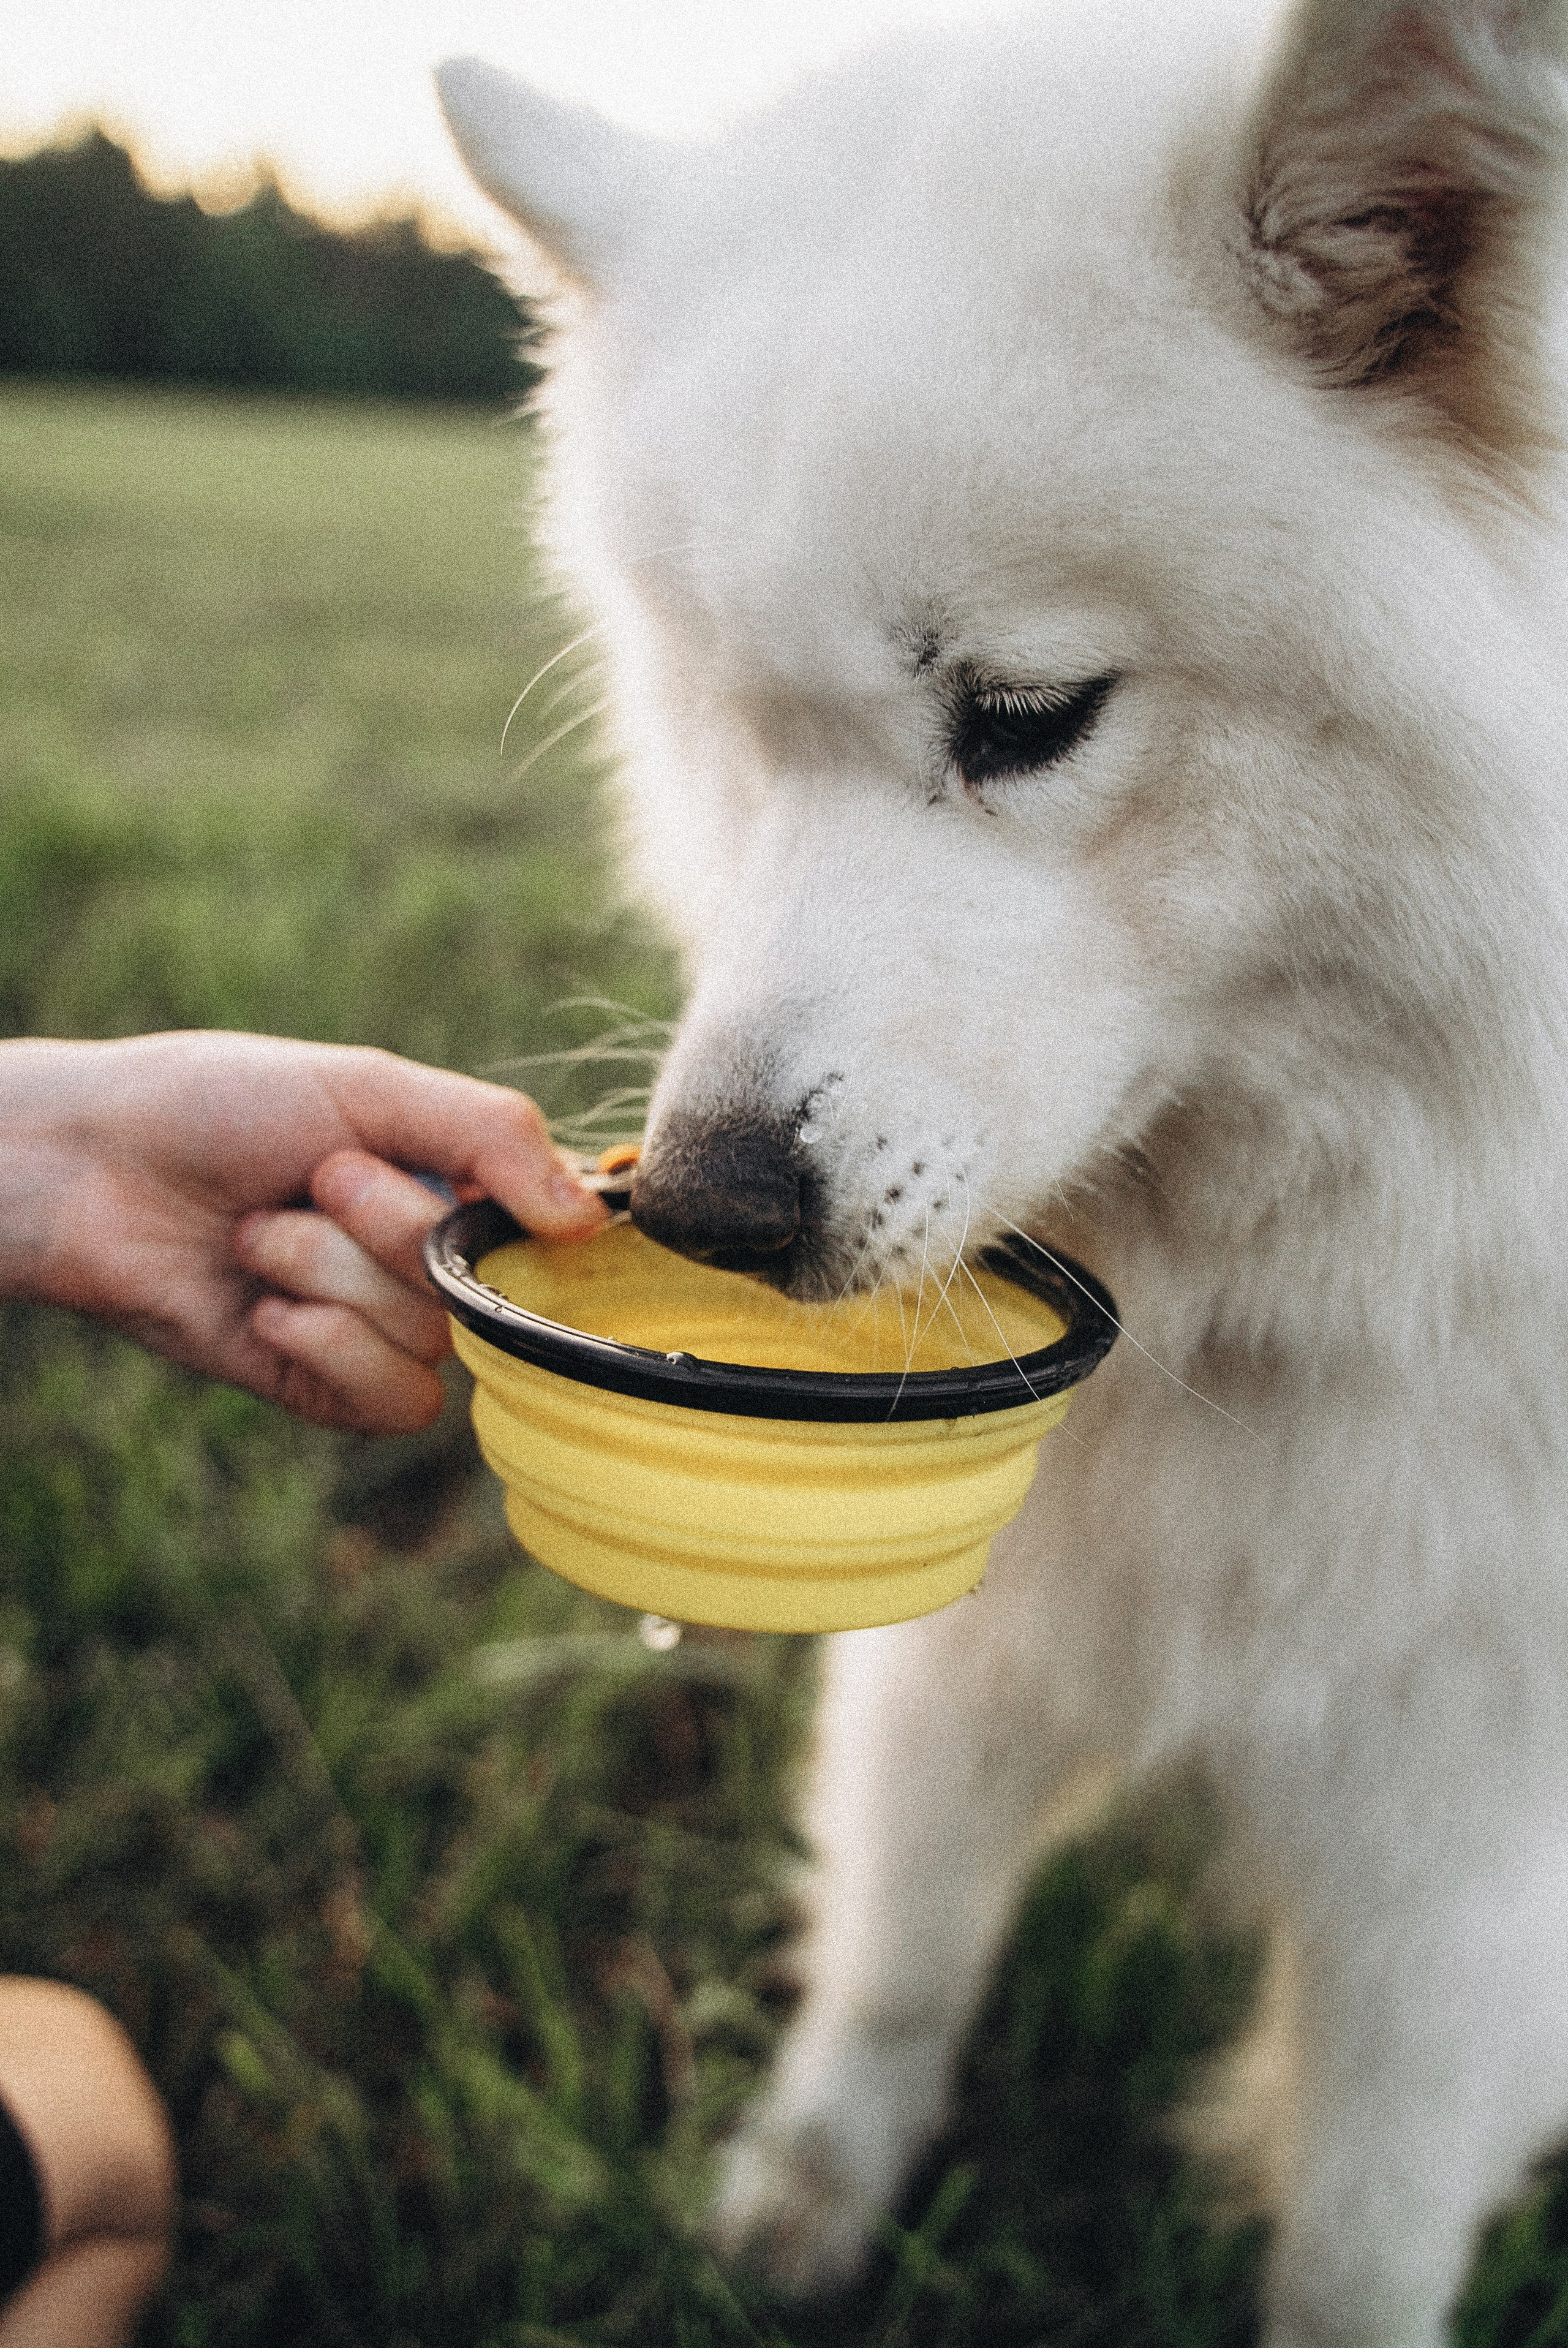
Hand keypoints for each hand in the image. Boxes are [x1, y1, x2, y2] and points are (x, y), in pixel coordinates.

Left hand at [0, 1031, 605, 1431]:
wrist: (93, 1169)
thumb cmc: (222, 1105)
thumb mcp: (371, 1084)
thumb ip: (494, 1136)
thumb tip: (591, 1221)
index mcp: (453, 1183)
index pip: (555, 1229)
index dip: (536, 1222)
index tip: (477, 1187)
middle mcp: (428, 1263)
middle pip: (486, 1283)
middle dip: (387, 1223)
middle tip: (314, 1177)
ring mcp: (378, 1330)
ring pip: (433, 1342)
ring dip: (330, 1276)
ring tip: (260, 1236)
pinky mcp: (326, 1390)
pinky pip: (393, 1400)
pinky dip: (326, 1347)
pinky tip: (264, 1309)